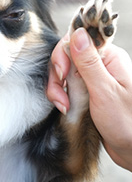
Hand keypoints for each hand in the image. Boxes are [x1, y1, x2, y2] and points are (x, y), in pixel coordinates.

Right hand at [47, 28, 131, 171]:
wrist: (131, 148)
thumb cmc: (127, 122)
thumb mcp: (105, 92)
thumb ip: (89, 62)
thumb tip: (77, 33)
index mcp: (109, 57)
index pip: (77, 40)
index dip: (63, 54)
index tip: (62, 74)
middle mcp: (99, 63)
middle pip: (65, 56)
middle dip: (57, 76)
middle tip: (61, 97)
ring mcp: (90, 76)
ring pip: (62, 71)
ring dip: (57, 88)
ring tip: (63, 106)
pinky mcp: (84, 88)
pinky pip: (64, 84)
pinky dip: (59, 95)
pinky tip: (64, 107)